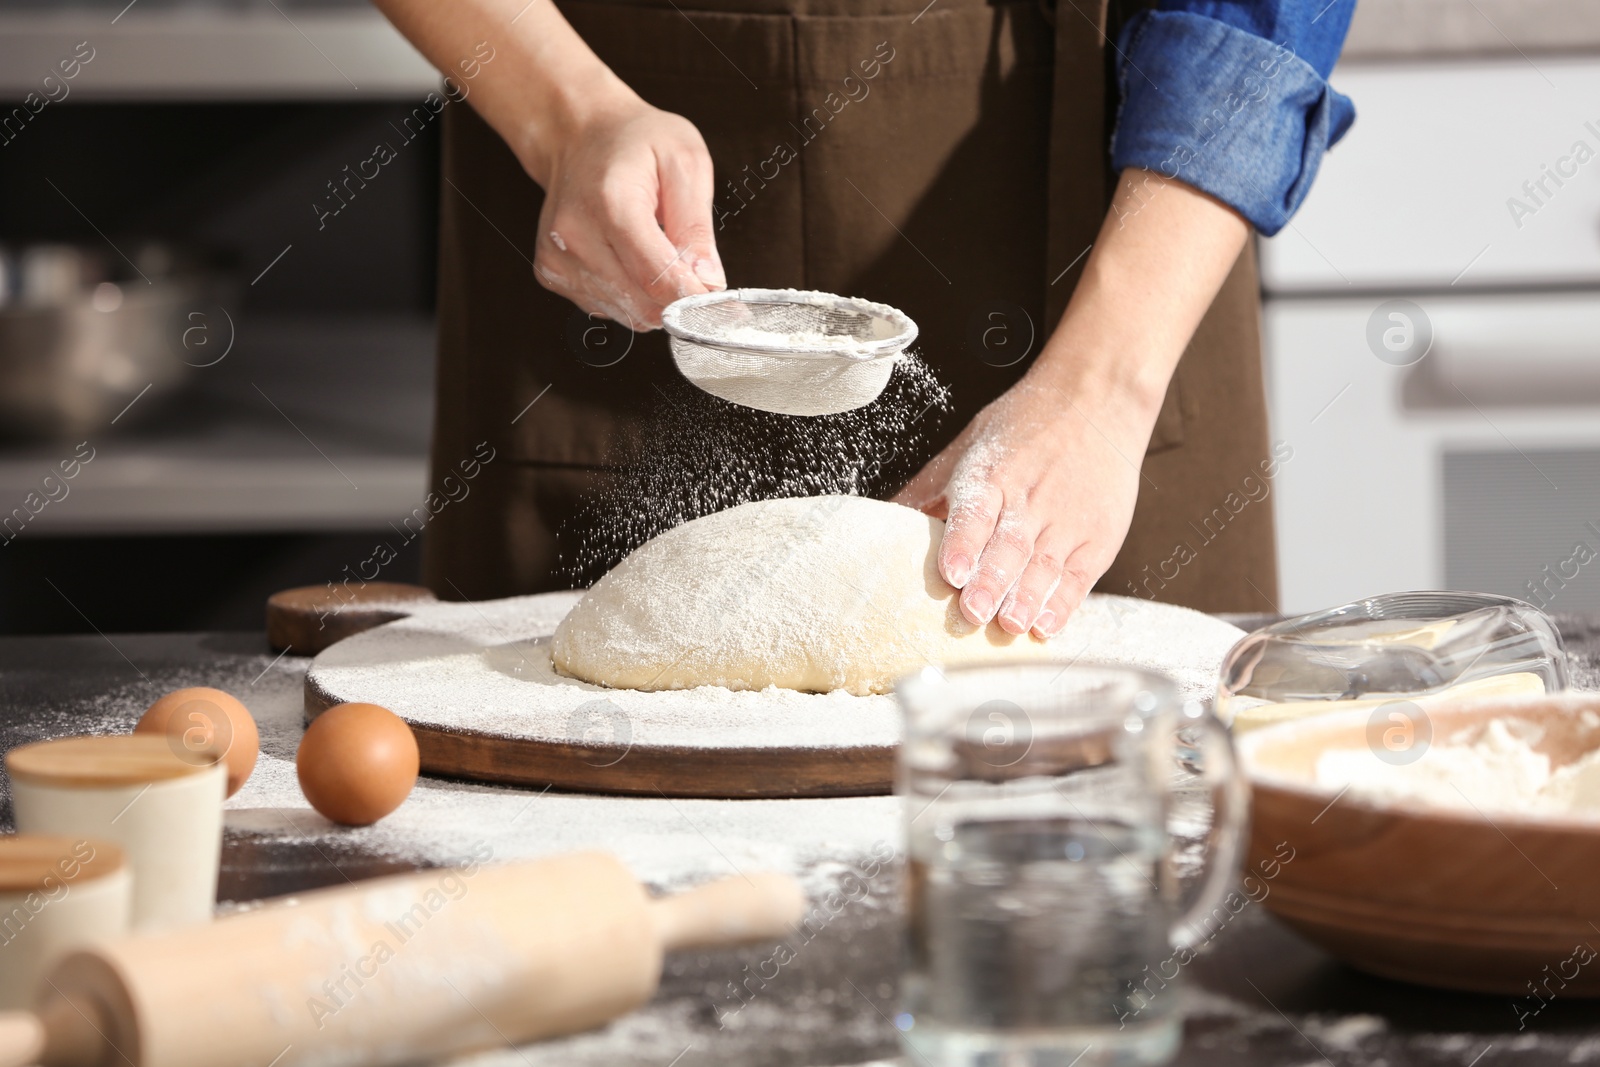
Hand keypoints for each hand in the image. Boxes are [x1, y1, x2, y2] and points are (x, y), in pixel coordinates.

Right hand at [530, 95, 724, 328]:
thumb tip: (709, 281)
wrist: (579, 133)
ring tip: (655, 251)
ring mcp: (559, 258)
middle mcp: (575, 235)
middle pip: (644, 305)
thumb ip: (697, 227)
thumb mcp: (685, 163)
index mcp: (611, 204)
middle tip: (691, 267)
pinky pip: (609, 309)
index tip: (718, 295)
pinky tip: (629, 258)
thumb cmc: (634, 142)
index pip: (658, 279)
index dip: (696, 296)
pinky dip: (631, 295)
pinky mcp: (552, 275)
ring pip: (629, 315)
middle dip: (677, 297)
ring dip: (654, 297)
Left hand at [893, 370, 1152, 637]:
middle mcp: (1029, 497)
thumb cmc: (1025, 425)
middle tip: (973, 611)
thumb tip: (883, 521)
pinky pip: (1079, 575)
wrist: (1096, 398)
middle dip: (990, 581)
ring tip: (1008, 624)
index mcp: (992, 474)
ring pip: (1044, 565)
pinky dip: (1064, 602)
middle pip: (1008, 546)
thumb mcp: (970, 445)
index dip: (961, 544)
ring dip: (1025, 598)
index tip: (949, 573)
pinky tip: (1046, 624)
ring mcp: (1067, 518)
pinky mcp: (1097, 535)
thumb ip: (929, 489)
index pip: (975, 512)